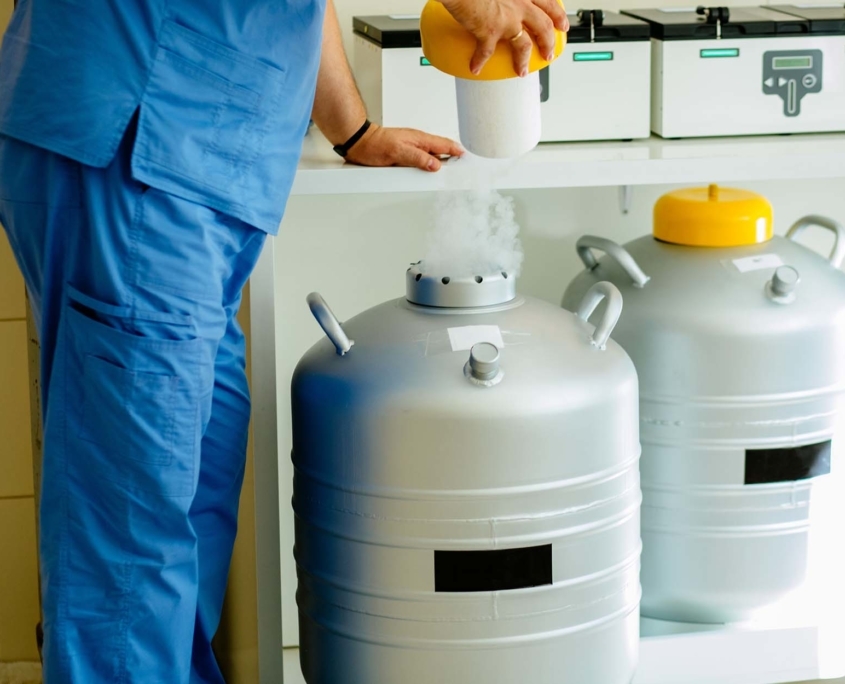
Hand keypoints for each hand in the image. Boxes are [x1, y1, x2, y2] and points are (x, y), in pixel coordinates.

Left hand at [344, 124, 463, 171]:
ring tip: (451, 174)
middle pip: (442, 153)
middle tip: (464, 170)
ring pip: (432, 158)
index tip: (469, 160)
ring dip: (441, 165)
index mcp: (421, 139)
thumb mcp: (398, 152)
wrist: (359, 142)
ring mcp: (413, 149)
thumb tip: (435, 165)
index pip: (446, 145)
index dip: (459, 152)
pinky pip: (422, 161)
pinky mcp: (406, 155)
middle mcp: (419, 143)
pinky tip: (429, 173)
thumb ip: (418, 158)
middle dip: (454, 161)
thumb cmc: (375, 145)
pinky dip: (428, 167)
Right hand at [440, 0, 567, 76]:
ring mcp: (506, 20)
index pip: (548, 4)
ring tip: (522, 71)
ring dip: (523, 60)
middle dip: (548, 43)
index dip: (557, 16)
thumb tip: (498, 0)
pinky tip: (476, 67)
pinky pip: (486, 52)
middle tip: (548, 54)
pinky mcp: (488, 32)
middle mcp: (519, 5)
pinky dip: (481, 61)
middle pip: (542, 27)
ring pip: (523, 45)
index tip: (562, 24)